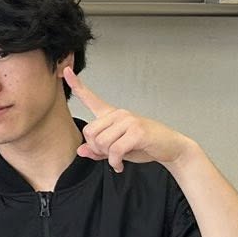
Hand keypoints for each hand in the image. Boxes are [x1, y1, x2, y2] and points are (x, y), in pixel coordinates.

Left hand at [65, 68, 193, 172]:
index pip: (90, 97)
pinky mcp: (137, 132)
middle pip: (90, 132)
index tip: (66, 70)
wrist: (171, 148)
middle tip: (109, 155)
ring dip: (107, 156)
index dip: (76, 85)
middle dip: (96, 149)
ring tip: (117, 159)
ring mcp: (128, 121)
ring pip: (101, 142)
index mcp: (112, 114)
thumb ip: (98, 150)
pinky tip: (120, 165)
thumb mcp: (117, 149)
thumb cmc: (144, 146)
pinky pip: (114, 150)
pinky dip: (115, 162)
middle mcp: (119, 114)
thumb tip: (81, 151)